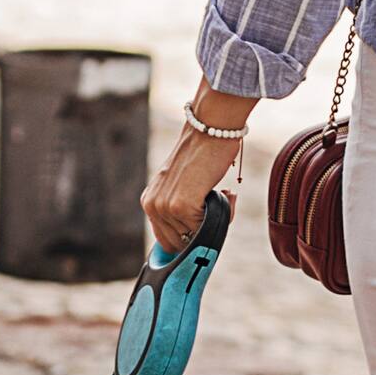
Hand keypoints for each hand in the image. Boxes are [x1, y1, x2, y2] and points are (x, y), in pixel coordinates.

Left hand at [144, 121, 242, 256]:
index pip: (167, 241)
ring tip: (225, 197)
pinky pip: (206, 228)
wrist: (209, 131)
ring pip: (196, 236)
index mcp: (149, 202)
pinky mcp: (182, 206)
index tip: (207, 228)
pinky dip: (223, 215)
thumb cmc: (202, 155)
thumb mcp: (181, 186)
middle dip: (204, 233)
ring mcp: (165, 207)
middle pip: (182, 243)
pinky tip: (226, 194)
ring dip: (217, 221)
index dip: (191, 239)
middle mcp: (152, 206)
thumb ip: (181, 210)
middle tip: (221, 208)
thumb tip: (196, 238)